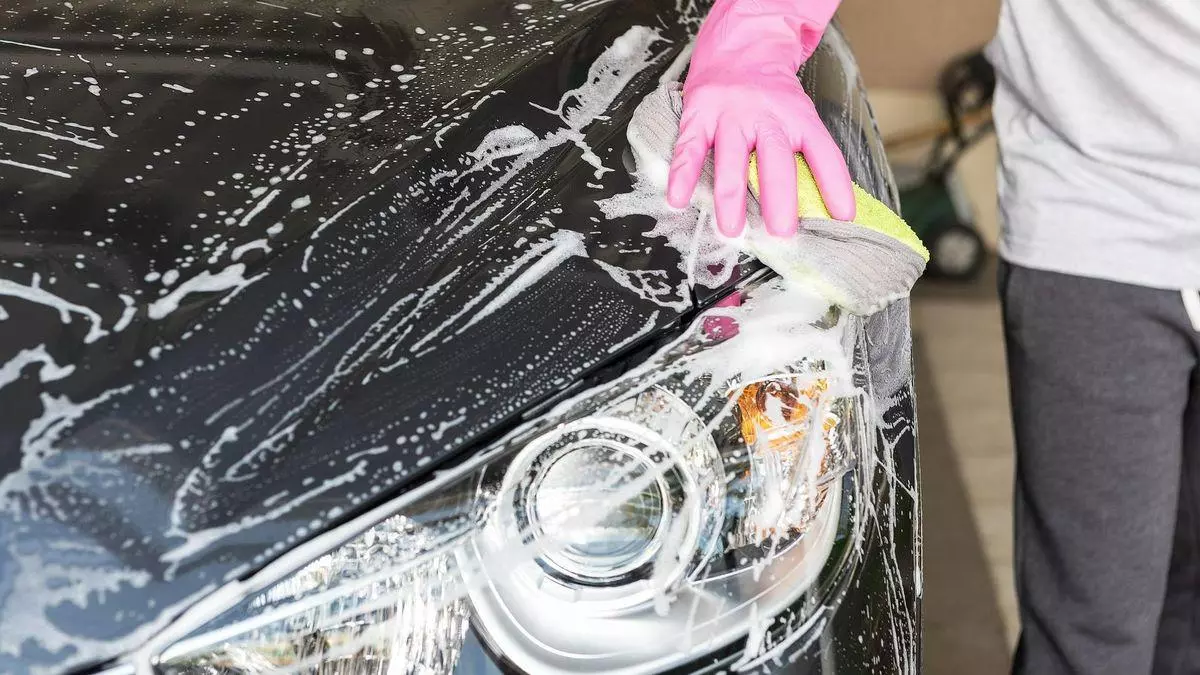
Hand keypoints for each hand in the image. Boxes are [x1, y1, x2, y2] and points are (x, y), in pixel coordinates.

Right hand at [664, 0, 853, 236]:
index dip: (835, 186)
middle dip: (779, 199)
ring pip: (731, 159)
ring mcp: (730, 115)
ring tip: (732, 229)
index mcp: (798, 118)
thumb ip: (807, 155)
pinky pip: (689, 148)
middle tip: (781, 232)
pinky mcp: (699, 114)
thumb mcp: (799, 114)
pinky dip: (682, 175)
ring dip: (731, 197)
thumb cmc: (772, 94)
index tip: (843, 217)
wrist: (741, 44)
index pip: (824, 153)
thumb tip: (826, 207)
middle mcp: (766, 116)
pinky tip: (679, 199)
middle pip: (776, 161)